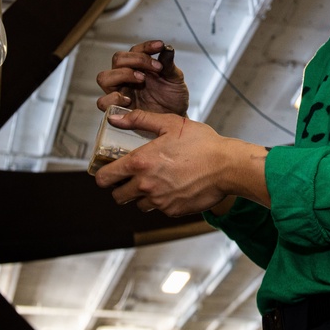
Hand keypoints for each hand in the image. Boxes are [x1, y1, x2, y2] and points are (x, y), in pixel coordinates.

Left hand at [93, 110, 269, 215]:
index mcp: (140, 163)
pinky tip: (175, 186)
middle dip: (121, 187)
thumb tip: (115, 119)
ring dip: (142, 195)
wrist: (227, 166)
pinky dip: (162, 200)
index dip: (103, 175)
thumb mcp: (170, 123)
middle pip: (118, 196)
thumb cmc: (200, 142)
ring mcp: (159, 201)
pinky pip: (159, 208)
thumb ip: (139, 120)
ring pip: (138, 204)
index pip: (105, 178)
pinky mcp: (172, 211)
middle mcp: (145, 185)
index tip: (108, 172)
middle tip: (132, 177)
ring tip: (157, 180)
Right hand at [96, 40, 188, 114]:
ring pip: (105, 77)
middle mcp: (126, 77)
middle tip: (156, 68)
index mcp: (139, 66)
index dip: (146, 47)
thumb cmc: (173, 99)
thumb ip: (169, 65)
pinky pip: (103, 101)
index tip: (160, 46)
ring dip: (122, 75)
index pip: (135, 50)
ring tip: (141, 80)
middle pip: (117, 59)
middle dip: (136, 60)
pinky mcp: (116, 109)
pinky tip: (130, 100)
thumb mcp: (175, 80)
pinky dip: (113, 98)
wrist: (174, 119)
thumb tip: (167, 48)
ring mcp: (120, 92)